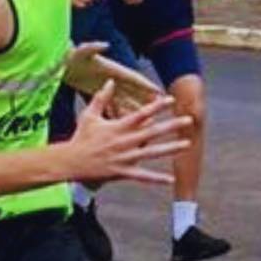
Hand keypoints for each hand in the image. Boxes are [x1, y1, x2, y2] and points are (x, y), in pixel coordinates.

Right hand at [64, 83, 190, 186]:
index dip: (157, 106)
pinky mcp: (123, 172)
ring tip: (187, 144)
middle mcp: (125, 141)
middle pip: (153, 132)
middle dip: (172, 125)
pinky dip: (157, 178)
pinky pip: (143, 176)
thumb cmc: (80, 137)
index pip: (141, 114)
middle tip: (189, 120)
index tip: (171, 100)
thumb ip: (101, 98)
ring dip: (171, 148)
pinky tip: (171, 179)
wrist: (70, 162)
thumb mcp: (89, 114)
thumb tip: (110, 81)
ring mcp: (125, 158)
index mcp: (118, 127)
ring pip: (153, 153)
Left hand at [65, 43, 158, 113]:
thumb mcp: (82, 51)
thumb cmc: (72, 55)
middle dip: (146, 99)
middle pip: (133, 90)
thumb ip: (92, 47)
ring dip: (133, 109)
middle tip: (161, 108)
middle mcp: (112, 78)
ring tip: (145, 120)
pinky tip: (122, 123)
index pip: (133, 78)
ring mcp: (105, 85)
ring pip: (124, 100)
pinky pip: (111, 104)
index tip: (159, 91)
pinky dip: (117, 113)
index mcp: (112, 69)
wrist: (61, 62)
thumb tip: (103, 44)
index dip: (146, 85)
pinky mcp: (97, 91)